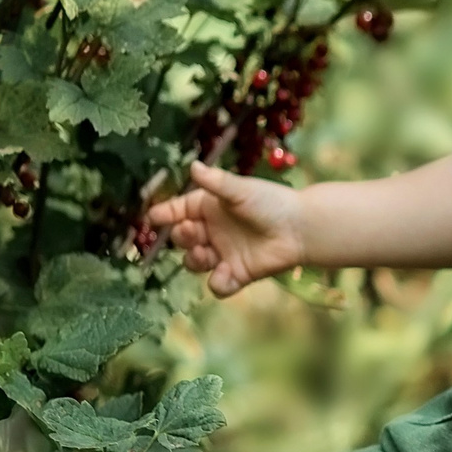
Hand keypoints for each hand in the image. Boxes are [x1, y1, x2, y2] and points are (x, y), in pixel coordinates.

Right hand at [144, 160, 305, 296]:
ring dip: (193, 259)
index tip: (152, 218)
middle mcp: (213, 231)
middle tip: (193, 232)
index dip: (164, 214)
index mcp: (210, 207)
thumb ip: (215, 182)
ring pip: (194, 262)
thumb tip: (192, 166)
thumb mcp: (240, 190)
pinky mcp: (237, 274)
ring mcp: (223, 253)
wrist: (300, 228)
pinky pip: (218, 285)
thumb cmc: (271, 202)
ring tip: (203, 252)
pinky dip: (218, 283)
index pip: (179, 210)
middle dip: (181, 236)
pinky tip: (225, 273)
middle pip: (182, 238)